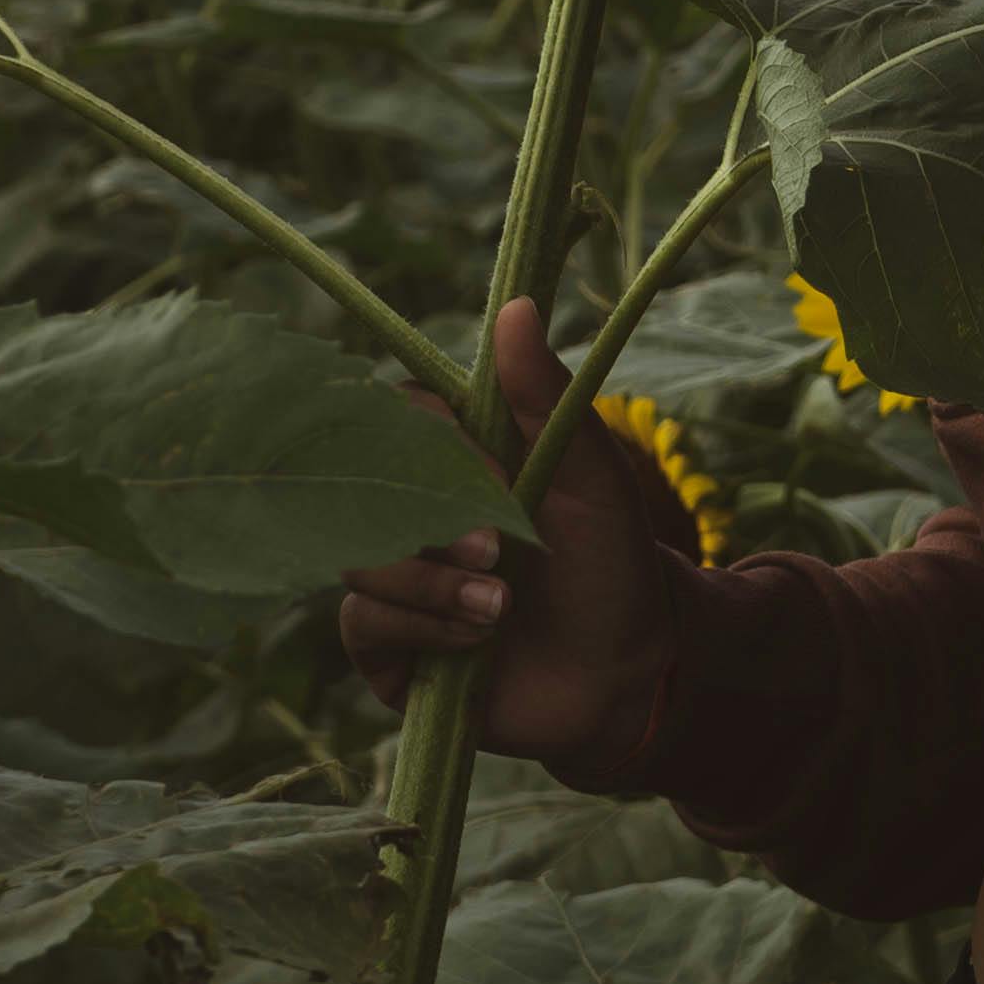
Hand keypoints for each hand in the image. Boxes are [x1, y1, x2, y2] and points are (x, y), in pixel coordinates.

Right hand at [335, 298, 679, 778]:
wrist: (627, 674)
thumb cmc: (612, 563)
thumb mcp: (592, 477)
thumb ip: (547, 398)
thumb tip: (516, 309)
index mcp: (450, 461)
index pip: (392, 418)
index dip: (429, 443)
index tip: (495, 473)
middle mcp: (409, 514)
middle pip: (355, 490)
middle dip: (430, 522)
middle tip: (496, 548)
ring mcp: (392, 580)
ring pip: (357, 560)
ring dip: (431, 581)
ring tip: (500, 605)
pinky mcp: (385, 647)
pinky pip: (364, 621)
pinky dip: (424, 627)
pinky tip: (480, 641)